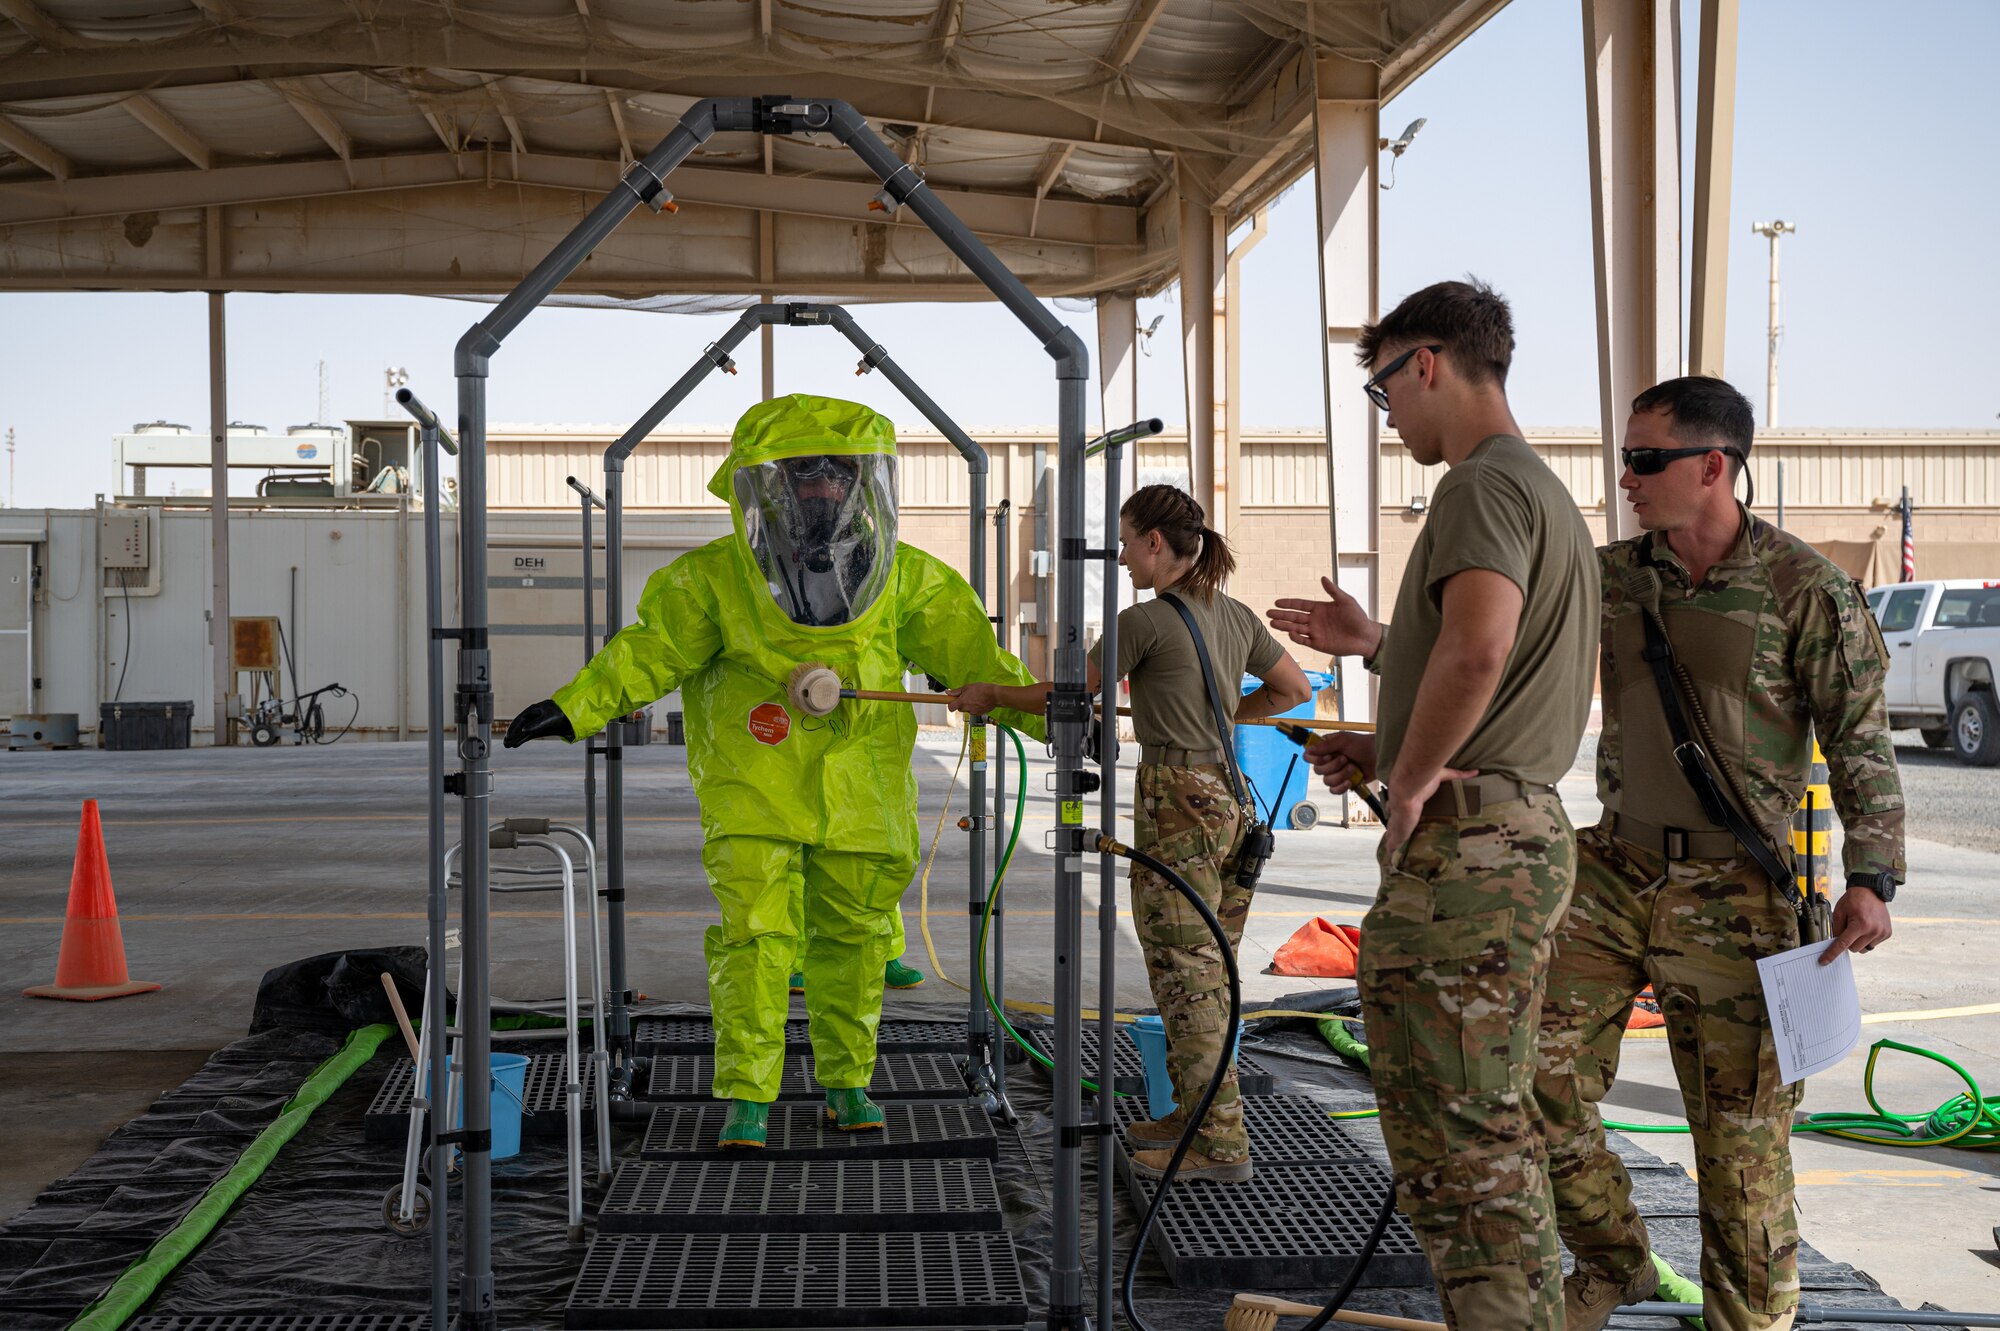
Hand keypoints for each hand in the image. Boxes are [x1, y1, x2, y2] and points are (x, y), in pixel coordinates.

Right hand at [502, 699, 573, 747]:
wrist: (571, 715)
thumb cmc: (560, 713)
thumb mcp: (548, 718)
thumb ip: (536, 724)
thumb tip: (523, 730)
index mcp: (533, 710)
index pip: (520, 720)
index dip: (513, 729)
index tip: (508, 737)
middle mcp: (532, 716)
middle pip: (519, 726)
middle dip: (512, 735)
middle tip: (505, 744)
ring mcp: (535, 723)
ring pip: (523, 731)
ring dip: (515, 738)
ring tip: (507, 746)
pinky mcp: (539, 729)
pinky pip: (528, 735)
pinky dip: (522, 739)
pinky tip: (516, 744)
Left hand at [948, 683, 1000, 715]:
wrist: (994, 695)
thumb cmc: (982, 689)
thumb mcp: (967, 687)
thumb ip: (956, 691)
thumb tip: (948, 692)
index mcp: (962, 701)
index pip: (951, 708)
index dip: (951, 705)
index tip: (952, 701)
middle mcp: (966, 708)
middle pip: (959, 708)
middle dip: (961, 703)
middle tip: (967, 697)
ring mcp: (972, 712)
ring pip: (967, 709)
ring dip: (969, 705)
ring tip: (975, 698)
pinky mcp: (978, 714)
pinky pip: (973, 711)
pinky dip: (975, 707)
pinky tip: (979, 702)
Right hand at [1268, 577, 1383, 659]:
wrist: (1365, 636)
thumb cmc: (1358, 617)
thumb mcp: (1346, 601)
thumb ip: (1333, 591)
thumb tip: (1323, 578)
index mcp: (1320, 608)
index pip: (1300, 605)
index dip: (1288, 604)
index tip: (1276, 602)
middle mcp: (1315, 620)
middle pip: (1294, 617)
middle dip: (1281, 615)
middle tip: (1267, 614)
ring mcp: (1316, 632)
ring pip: (1296, 628)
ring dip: (1284, 626)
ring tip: (1272, 623)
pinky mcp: (1319, 644)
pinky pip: (1304, 640)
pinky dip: (1296, 637)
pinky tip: (1290, 633)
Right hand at [1306, 733, 1375, 793]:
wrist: (1378, 756)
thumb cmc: (1363, 744)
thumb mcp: (1344, 740)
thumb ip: (1326, 745)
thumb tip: (1308, 750)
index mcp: (1325, 749)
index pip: (1308, 757)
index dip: (1316, 759)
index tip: (1328, 756)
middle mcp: (1328, 762)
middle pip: (1317, 771)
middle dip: (1333, 766)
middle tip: (1346, 759)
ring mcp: (1335, 773)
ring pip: (1327, 781)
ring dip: (1341, 775)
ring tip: (1353, 767)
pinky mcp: (1343, 783)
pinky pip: (1334, 790)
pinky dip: (1342, 787)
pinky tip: (1350, 781)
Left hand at [1379, 764, 1477, 852]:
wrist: (1408, 787)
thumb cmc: (1422, 781)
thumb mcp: (1442, 776)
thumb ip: (1458, 775)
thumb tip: (1475, 772)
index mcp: (1409, 800)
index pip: (1405, 808)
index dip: (1405, 813)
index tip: (1408, 817)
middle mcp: (1401, 811)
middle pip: (1397, 822)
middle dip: (1398, 827)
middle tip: (1404, 835)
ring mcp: (1398, 823)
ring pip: (1393, 833)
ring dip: (1394, 839)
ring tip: (1396, 848)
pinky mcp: (1398, 832)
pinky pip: (1393, 843)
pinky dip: (1392, 848)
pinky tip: (1391, 853)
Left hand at [1821, 888, 1892, 963]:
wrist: (1871, 891)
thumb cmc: (1854, 900)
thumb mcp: (1839, 912)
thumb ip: (1836, 929)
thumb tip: (1833, 943)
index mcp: (1860, 924)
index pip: (1843, 944)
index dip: (1832, 953)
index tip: (1824, 961)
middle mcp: (1873, 930)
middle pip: (1853, 949)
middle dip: (1848, 942)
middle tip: (1848, 929)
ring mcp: (1882, 933)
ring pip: (1863, 949)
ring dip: (1858, 942)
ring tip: (1859, 927)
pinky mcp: (1887, 933)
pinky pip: (1873, 944)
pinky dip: (1867, 939)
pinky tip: (1867, 927)